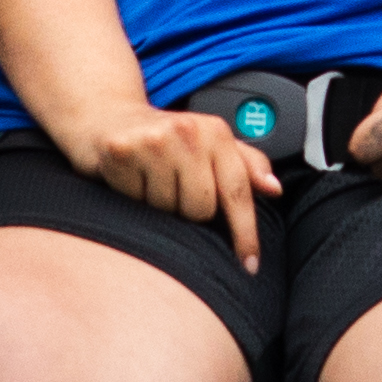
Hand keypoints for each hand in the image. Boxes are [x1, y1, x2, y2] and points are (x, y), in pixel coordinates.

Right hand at [57, 86, 285, 267]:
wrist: (106, 116)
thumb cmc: (166, 137)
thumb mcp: (210, 143)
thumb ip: (245, 165)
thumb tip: (274, 188)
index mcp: (216, 132)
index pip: (237, 192)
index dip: (245, 233)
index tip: (249, 264)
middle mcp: (187, 132)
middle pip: (200, 209)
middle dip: (187, 209)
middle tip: (173, 186)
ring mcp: (153, 140)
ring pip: (167, 209)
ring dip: (158, 204)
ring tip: (151, 179)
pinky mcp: (121, 150)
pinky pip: (135, 201)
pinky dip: (133, 196)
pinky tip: (131, 176)